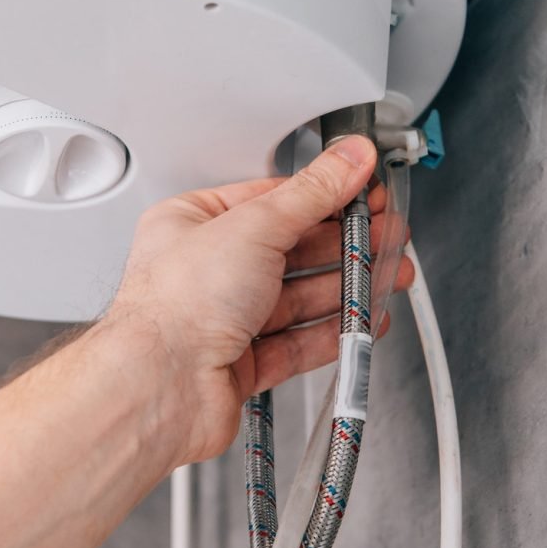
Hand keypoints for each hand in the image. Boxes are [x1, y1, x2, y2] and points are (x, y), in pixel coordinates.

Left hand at [104, 136, 413, 465]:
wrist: (159, 389)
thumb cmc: (176, 306)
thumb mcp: (254, 226)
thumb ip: (312, 193)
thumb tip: (348, 158)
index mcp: (194, 224)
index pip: (271, 200)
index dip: (324, 196)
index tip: (366, 193)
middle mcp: (206, 271)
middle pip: (290, 250)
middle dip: (344, 244)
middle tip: (388, 237)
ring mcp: (223, 319)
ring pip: (297, 298)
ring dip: (346, 287)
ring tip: (388, 277)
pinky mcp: (239, 365)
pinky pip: (296, 344)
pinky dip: (333, 333)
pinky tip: (361, 323)